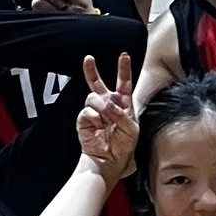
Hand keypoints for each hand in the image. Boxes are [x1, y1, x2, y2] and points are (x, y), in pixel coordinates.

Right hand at [75, 51, 136, 182]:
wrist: (109, 160)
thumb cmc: (124, 146)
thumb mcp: (131, 129)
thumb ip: (120, 113)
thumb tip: (106, 102)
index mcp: (123, 104)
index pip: (124, 83)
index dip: (124, 69)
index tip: (124, 56)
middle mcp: (108, 105)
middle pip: (98, 83)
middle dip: (92, 71)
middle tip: (88, 59)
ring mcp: (95, 112)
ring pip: (92, 96)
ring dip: (99, 105)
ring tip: (103, 118)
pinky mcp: (84, 120)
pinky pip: (86, 111)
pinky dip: (92, 118)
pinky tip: (97, 126)